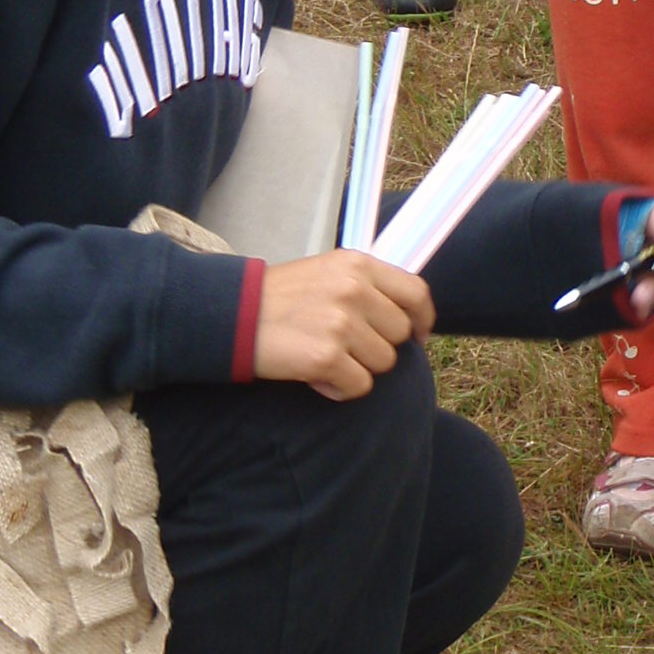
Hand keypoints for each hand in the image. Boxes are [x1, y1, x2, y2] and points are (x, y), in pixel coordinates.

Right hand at [253, 250, 435, 398]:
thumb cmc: (280, 299)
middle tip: (344, 347)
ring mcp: (341, 322)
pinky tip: (316, 376)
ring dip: (356, 368)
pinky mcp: (326, 356)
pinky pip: (358, 386)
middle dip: (376, 347)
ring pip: (382, 363)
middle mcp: (354, 289)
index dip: (422, 319)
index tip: (418, 336)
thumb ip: (366, 287)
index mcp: (358, 265)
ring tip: (324, 357)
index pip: (416, 292)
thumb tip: (406, 316)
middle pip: (399, 335)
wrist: (231, 316)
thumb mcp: (327, 273)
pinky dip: (339, 388)